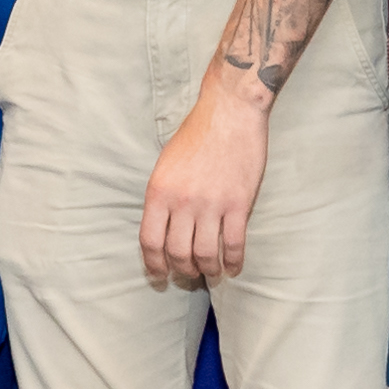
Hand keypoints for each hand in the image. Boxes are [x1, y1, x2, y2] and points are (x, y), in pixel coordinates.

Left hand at [141, 94, 268, 286]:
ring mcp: (211, 204)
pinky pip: (234, 243)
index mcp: (159, 191)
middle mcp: (182, 202)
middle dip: (182, 270)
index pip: (150, 241)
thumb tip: (163, 227)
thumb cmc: (196, 134)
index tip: (158, 276)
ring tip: (211, 274)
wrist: (230, 112)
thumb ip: (162, 196)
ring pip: (205, 254)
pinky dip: (233, 261)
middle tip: (188, 275)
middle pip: (177, 253)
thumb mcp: (165, 164)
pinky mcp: (238, 203)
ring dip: (208, 270)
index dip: (153, 265)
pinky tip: (233, 267)